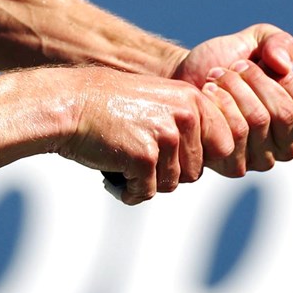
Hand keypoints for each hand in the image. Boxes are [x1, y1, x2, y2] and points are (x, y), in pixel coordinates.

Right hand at [52, 69, 239, 203]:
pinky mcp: (145, 157)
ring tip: (123, 160)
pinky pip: (146, 192)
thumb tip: (220, 156)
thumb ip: (187, 123)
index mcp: (192, 100)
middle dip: (168, 173)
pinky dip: (128, 190)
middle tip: (139, 158)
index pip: (223, 146)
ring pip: (172, 185)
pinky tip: (112, 172)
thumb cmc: (110, 107)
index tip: (173, 158)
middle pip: (196, 172)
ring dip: (146, 181)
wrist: (69, 104)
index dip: (198, 159)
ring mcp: (165, 136)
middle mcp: (184, 116)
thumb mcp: (158, 101)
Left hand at [171, 24, 292, 174]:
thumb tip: (283, 66)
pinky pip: (234, 135)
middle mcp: (285, 143)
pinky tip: (207, 95)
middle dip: (254, 82)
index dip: (284, 80)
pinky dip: (219, 106)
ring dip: (233, 89)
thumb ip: (278, 43)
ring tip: (215, 77)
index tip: (259, 62)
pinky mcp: (234, 165)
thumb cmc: (224, 61)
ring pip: (257, 122)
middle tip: (232, 68)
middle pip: (284, 114)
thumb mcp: (255, 40)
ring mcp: (261, 158)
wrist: (184, 77)